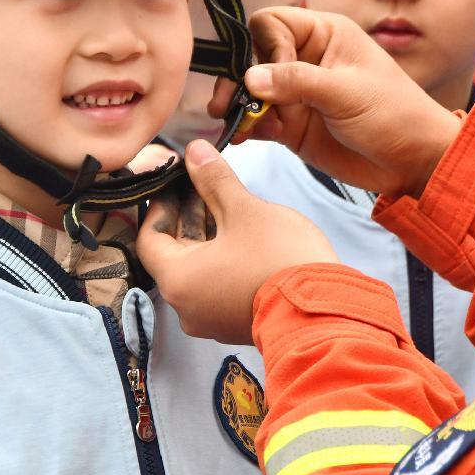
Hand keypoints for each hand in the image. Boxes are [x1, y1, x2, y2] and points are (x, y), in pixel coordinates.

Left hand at [137, 139, 337, 344]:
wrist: (325, 312)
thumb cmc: (280, 261)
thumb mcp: (244, 210)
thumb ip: (214, 180)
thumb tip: (195, 152)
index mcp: (177, 280)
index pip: (150, 238)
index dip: (162, 205)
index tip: (176, 182)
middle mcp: (186, 306)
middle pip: (173, 253)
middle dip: (187, 216)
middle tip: (201, 185)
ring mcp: (211, 319)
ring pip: (197, 269)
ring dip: (206, 236)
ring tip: (224, 203)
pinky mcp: (236, 322)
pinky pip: (216, 285)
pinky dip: (221, 258)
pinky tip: (240, 233)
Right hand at [214, 7, 460, 198]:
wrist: (414, 163)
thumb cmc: (395, 116)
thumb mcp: (347, 93)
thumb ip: (297, 82)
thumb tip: (250, 77)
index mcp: (325, 34)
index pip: (272, 23)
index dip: (265, 47)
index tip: (274, 76)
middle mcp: (305, 59)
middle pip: (252, 55)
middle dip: (239, 78)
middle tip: (229, 103)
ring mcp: (296, 93)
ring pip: (250, 90)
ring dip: (238, 105)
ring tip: (235, 124)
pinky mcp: (292, 124)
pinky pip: (258, 120)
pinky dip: (247, 127)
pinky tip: (245, 138)